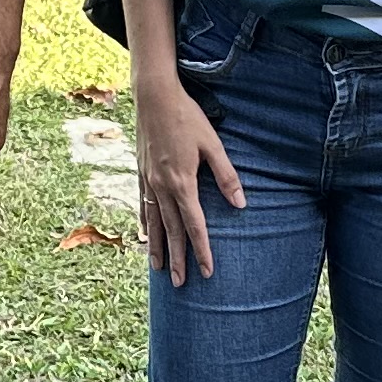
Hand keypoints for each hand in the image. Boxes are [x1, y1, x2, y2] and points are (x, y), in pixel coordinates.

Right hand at [133, 68, 241, 285]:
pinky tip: (145, 235)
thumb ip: (226, 176)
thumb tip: (240, 204)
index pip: (194, 225)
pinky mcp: (141, 172)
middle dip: (178, 259)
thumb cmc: (187, 117)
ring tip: (160, 269)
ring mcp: (148, 180)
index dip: (202, 250)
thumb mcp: (213, 144)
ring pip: (153, 222)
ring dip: (157, 247)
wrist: (154, 97)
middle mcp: (162, 186)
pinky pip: (143, 205)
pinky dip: (145, 223)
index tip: (207, 272)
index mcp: (182, 182)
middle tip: (181, 284)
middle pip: (171, 231)